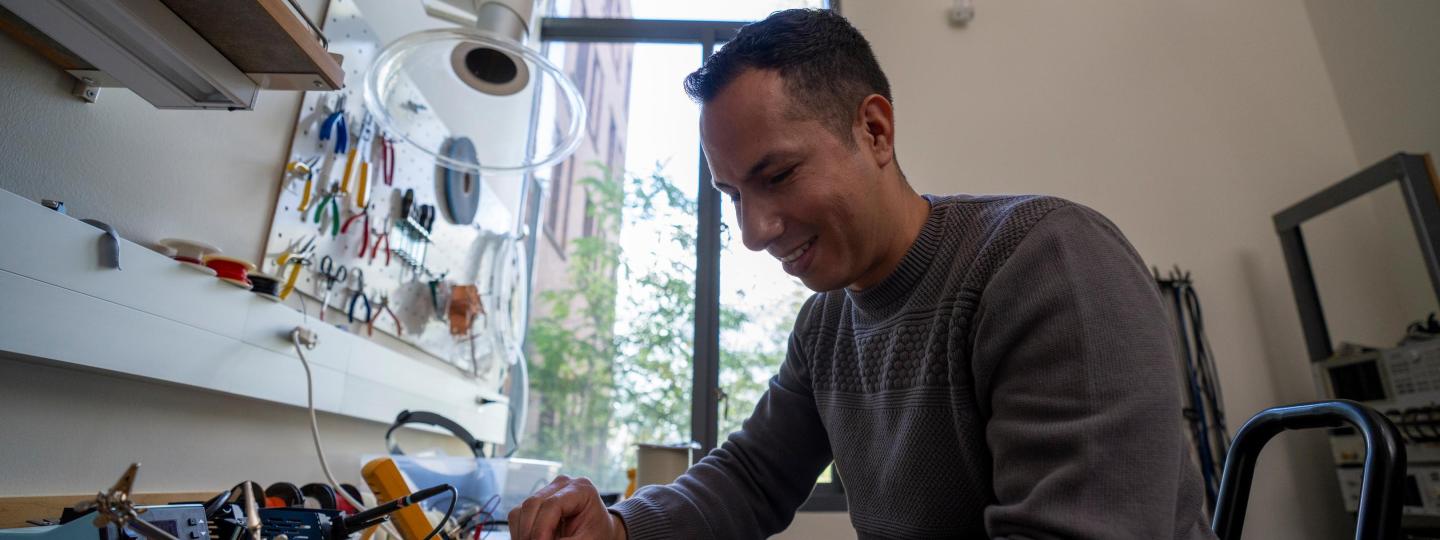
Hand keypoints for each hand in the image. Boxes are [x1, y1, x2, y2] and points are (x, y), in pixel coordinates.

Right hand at [508, 475, 625, 539]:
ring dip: (522, 534)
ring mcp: (547, 490)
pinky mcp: (536, 501)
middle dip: (529, 533)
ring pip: (520, 510)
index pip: (552, 504)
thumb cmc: (598, 533)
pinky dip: (520, 532)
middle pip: (532, 505)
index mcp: (581, 488)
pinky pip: (517, 516)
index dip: (542, 528)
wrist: (599, 530)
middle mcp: (562, 484)